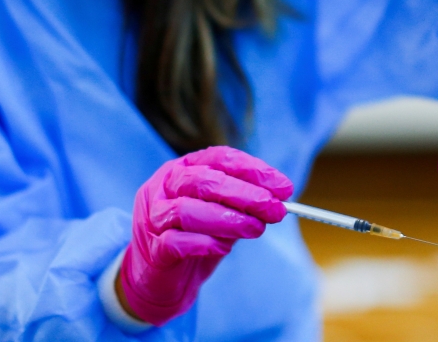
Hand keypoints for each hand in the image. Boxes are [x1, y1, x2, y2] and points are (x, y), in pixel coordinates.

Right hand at [119, 146, 293, 325]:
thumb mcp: (222, 215)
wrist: (161, 280)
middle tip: (274, 208)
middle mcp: (163, 187)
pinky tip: (223, 248)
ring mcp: (152, 217)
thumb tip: (278, 199)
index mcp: (182, 169)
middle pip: (202, 181)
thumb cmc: (194, 239)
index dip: (253, 170)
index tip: (284, 187)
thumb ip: (243, 205)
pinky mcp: (152, 249)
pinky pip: (175, 241)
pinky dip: (202, 243)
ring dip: (226, 218)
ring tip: (256, 229)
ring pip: (185, 209)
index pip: (218, 158)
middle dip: (244, 193)